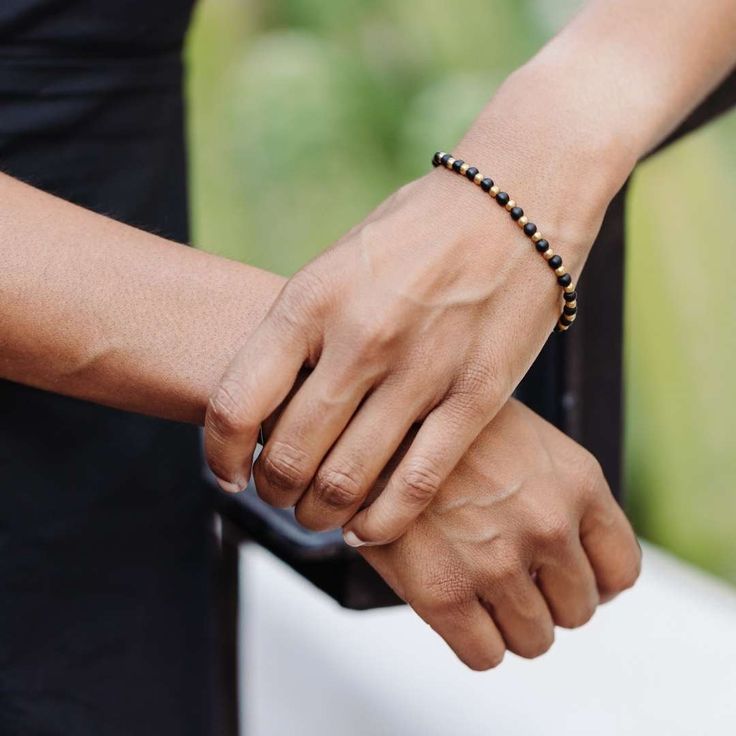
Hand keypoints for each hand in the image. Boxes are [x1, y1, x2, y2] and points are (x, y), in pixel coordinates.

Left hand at [204, 61, 634, 542]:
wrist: (514, 200)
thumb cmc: (415, 233)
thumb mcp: (338, 265)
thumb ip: (301, 331)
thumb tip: (268, 403)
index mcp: (310, 299)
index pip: (235, 404)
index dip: (219, 455)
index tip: (228, 475)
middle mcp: (358, 337)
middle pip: (288, 455)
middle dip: (274, 494)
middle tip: (279, 499)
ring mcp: (420, 368)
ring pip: (347, 480)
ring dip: (321, 514)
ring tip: (320, 515)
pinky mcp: (475, 394)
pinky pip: (416, 482)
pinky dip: (382, 520)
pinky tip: (367, 528)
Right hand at [359, 399, 640, 669]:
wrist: (375, 422)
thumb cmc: (446, 426)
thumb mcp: (523, 437)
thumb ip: (559, 492)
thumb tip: (576, 550)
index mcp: (577, 482)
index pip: (620, 569)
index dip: (594, 582)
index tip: (565, 578)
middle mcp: (548, 525)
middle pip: (578, 610)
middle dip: (546, 601)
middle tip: (511, 578)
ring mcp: (498, 562)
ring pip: (534, 640)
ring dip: (509, 624)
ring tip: (479, 591)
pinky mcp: (445, 593)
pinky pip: (485, 655)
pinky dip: (474, 642)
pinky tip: (455, 607)